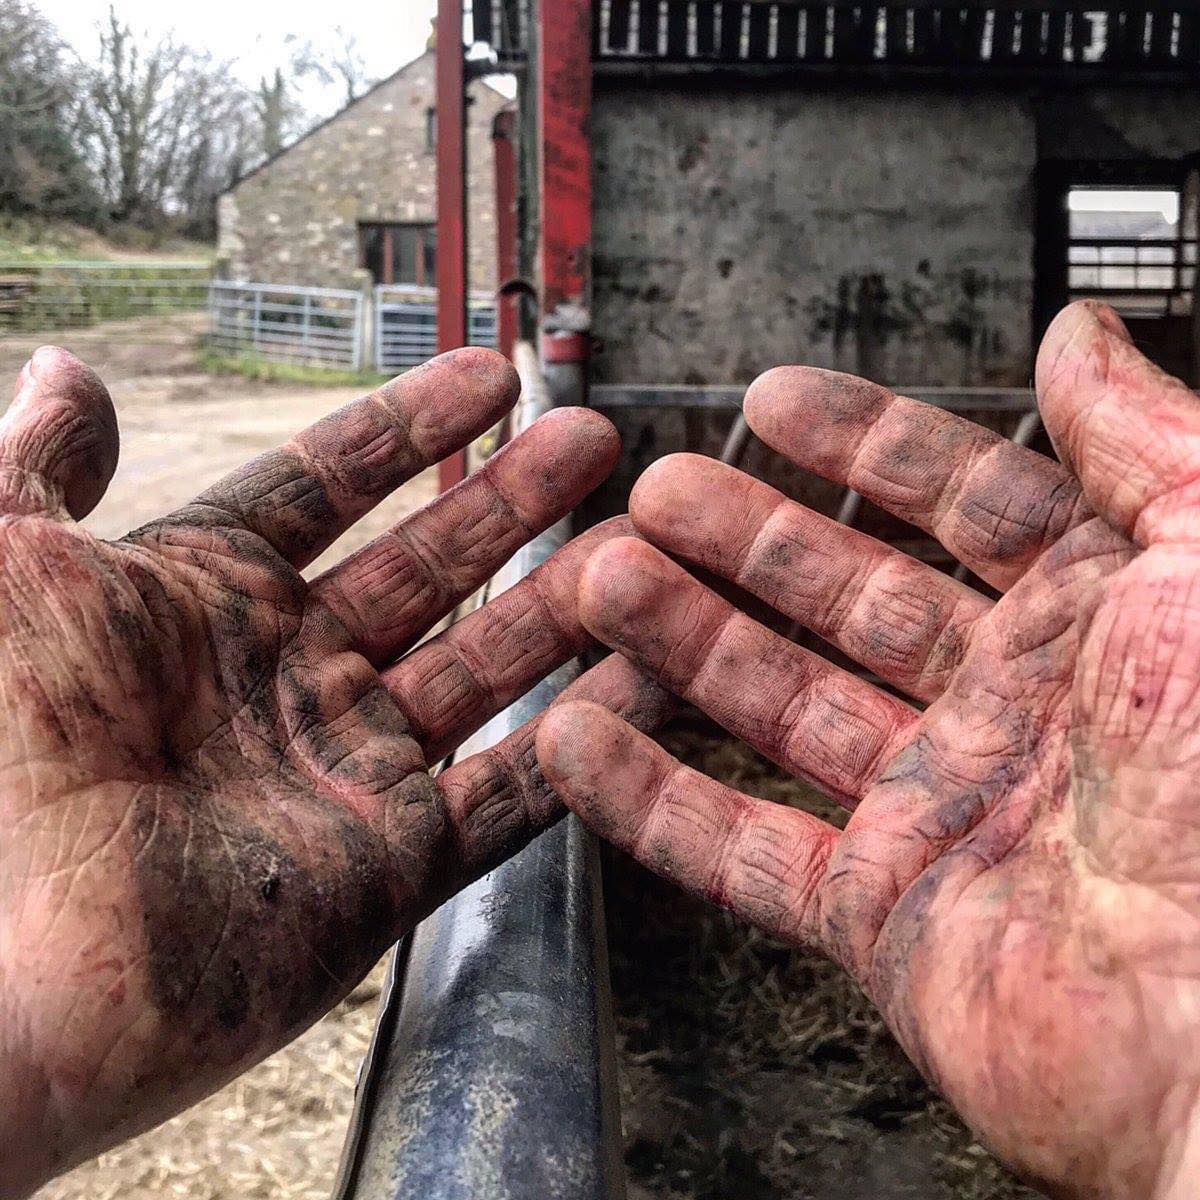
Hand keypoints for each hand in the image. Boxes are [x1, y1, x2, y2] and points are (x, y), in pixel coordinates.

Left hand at [0, 346, 667, 1197]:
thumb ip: (43, 472)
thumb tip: (67, 376)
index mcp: (206, 598)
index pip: (333, 484)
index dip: (413, 426)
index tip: (492, 374)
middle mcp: (288, 675)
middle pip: (431, 565)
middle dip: (514, 497)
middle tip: (594, 440)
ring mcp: (345, 767)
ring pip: (486, 669)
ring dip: (564, 608)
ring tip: (639, 551)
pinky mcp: (389, 861)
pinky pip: (509, 794)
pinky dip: (581, 742)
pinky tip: (644, 682)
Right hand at [538, 301, 1199, 1199]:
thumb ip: (1144, 440)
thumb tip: (1082, 339)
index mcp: (1097, 622)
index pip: (959, 502)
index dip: (865, 443)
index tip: (779, 401)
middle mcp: (1008, 711)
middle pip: (841, 597)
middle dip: (743, 537)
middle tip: (659, 491)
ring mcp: (934, 812)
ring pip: (777, 705)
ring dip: (684, 642)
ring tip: (605, 582)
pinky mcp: (879, 914)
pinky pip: (740, 849)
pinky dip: (652, 802)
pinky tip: (586, 745)